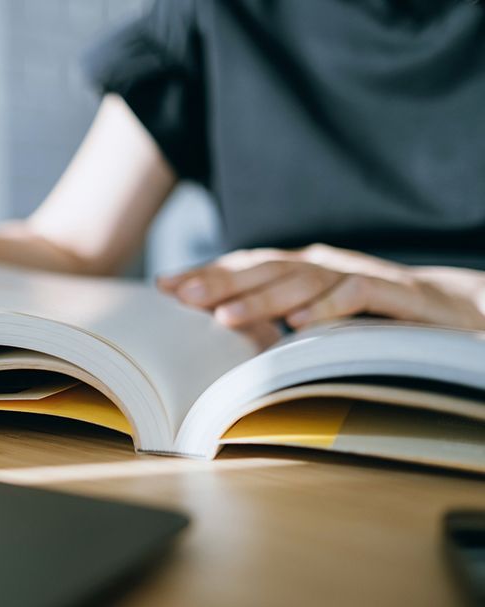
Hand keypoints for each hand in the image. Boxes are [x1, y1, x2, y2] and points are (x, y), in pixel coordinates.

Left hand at [158, 244, 484, 330]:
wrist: (453, 312)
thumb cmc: (373, 318)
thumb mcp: (316, 317)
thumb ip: (275, 318)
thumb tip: (219, 330)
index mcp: (302, 268)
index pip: (246, 266)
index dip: (207, 274)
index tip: (164, 286)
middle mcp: (324, 265)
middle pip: (265, 268)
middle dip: (220, 281)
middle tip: (180, 295)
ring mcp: (358, 275)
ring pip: (304, 281)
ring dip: (262, 300)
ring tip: (225, 318)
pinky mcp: (395, 294)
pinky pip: (357, 296)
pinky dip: (327, 308)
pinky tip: (298, 325)